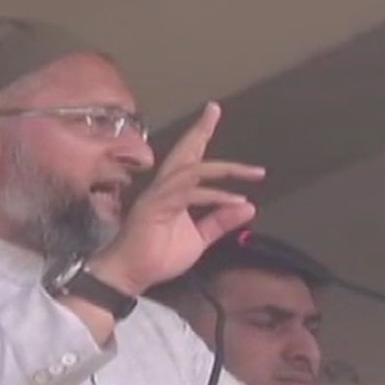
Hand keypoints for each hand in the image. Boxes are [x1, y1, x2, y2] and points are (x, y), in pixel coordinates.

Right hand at [89, 102, 263, 294]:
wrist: (132, 274)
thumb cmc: (158, 256)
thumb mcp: (198, 239)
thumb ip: (220, 222)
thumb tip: (250, 206)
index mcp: (173, 191)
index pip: (190, 159)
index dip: (201, 136)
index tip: (213, 114)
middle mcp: (165, 187)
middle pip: (185, 152)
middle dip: (200, 130)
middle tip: (214, 109)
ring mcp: (159, 196)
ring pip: (192, 172)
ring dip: (224, 170)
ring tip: (252, 173)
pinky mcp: (157, 208)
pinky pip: (190, 196)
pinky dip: (214, 197)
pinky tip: (234, 200)